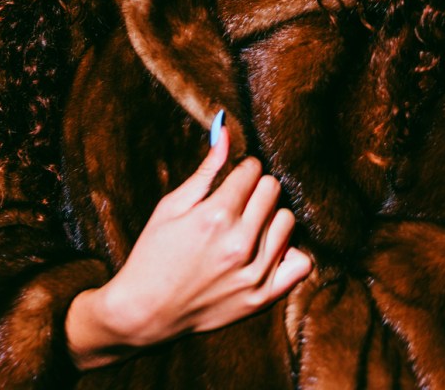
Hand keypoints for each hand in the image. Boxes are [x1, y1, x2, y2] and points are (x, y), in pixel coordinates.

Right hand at [65, 126, 311, 369]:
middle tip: (241, 200)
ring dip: (271, 217)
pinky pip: (300, 263)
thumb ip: (206, 170)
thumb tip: (225, 132)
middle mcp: (238, 244)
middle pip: (273, 190)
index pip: (253, 170)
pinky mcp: (260, 298)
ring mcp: (252, 274)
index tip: (235, 177)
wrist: (143, 312)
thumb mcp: (171, 206)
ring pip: (287, 221)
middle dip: (258, 187)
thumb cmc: (153, 254)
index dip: (243, 169)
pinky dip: (289, 252)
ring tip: (251, 225)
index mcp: (215, 216)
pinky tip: (269, 249)